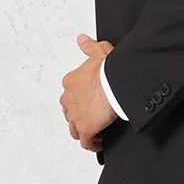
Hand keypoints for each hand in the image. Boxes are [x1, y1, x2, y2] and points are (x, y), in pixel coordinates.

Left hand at [59, 34, 117, 151]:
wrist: (114, 83)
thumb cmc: (108, 70)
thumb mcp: (98, 51)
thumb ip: (88, 46)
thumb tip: (82, 39)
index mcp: (71, 83)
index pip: (70, 94)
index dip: (79, 100)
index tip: (89, 101)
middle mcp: (69, 100)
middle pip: (70, 112)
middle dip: (79, 116)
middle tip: (92, 117)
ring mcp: (75, 116)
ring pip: (74, 128)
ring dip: (83, 131)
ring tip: (94, 132)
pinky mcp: (85, 129)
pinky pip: (86, 142)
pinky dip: (92, 144)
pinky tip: (98, 143)